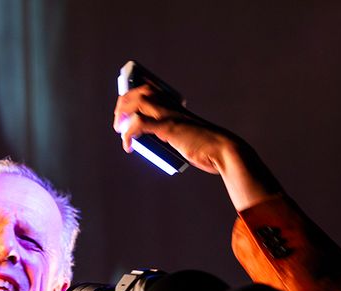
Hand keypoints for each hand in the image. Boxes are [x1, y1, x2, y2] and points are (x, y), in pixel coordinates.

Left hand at [112, 83, 237, 174]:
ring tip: (119, 130)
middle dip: (123, 104)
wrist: (221, 150)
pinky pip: (139, 124)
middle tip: (118, 123)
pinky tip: (128, 147)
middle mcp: (171, 106)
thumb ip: (168, 134)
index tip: (122, 105)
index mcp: (174, 106)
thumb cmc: (204, 147)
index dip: (133, 93)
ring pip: (137, 102)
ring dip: (122, 115)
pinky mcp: (168, 127)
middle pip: (140, 92)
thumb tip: (150, 142)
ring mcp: (169, 115)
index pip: (150, 89)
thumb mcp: (182, 137)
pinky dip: (128, 135)